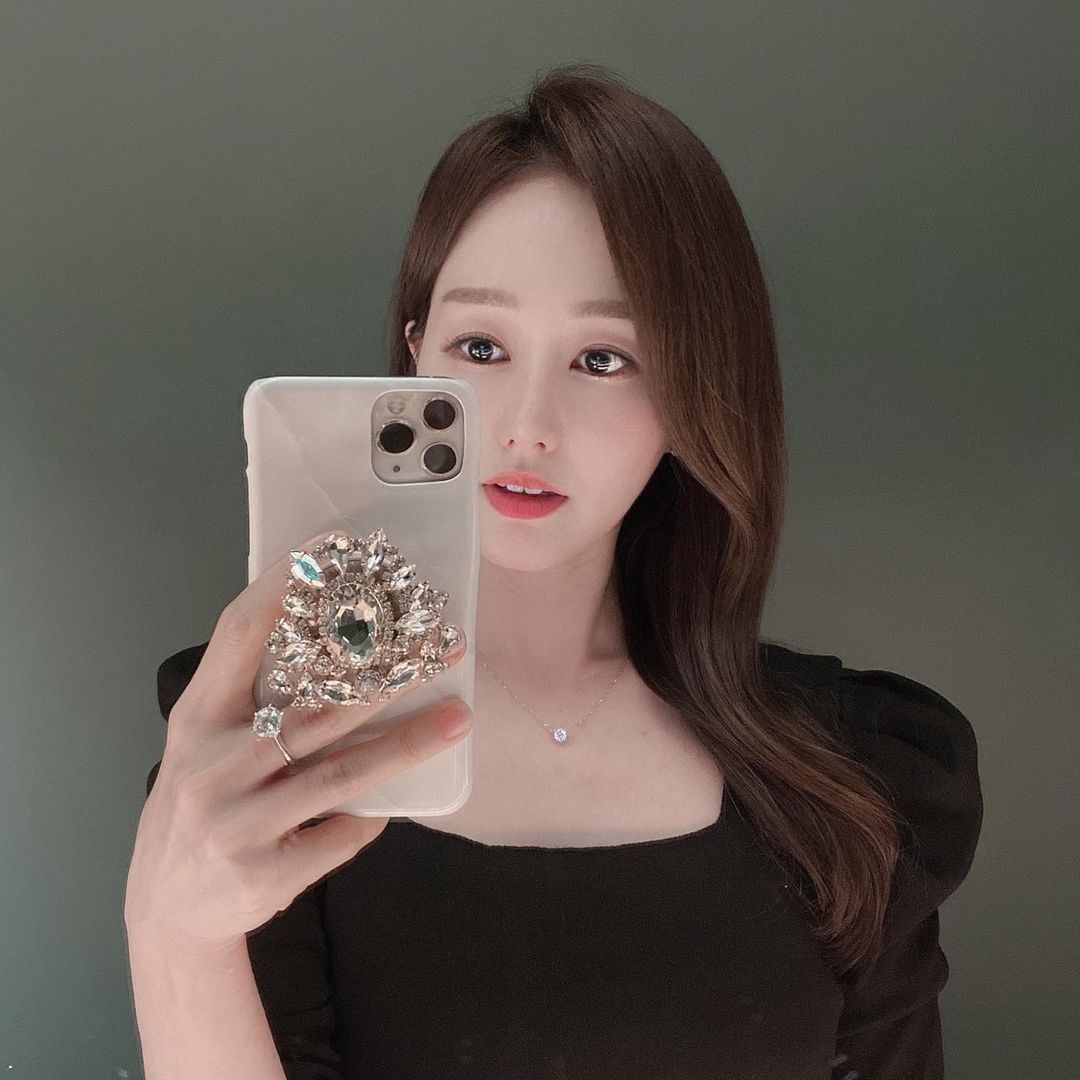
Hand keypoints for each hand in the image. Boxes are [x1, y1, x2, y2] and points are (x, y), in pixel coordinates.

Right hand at [123, 530, 470, 949]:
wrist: (168, 910)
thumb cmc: (205, 802)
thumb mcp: (207, 742)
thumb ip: (257, 697)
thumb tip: (349, 639)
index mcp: (197, 718)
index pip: (239, 635)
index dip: (284, 588)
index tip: (334, 550)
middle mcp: (210, 765)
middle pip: (314, 706)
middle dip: (387, 673)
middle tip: (441, 646)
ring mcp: (236, 822)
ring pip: (341, 773)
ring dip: (407, 743)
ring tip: (458, 718)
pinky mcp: (263, 873)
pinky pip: (340, 835)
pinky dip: (369, 818)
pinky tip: (393, 804)